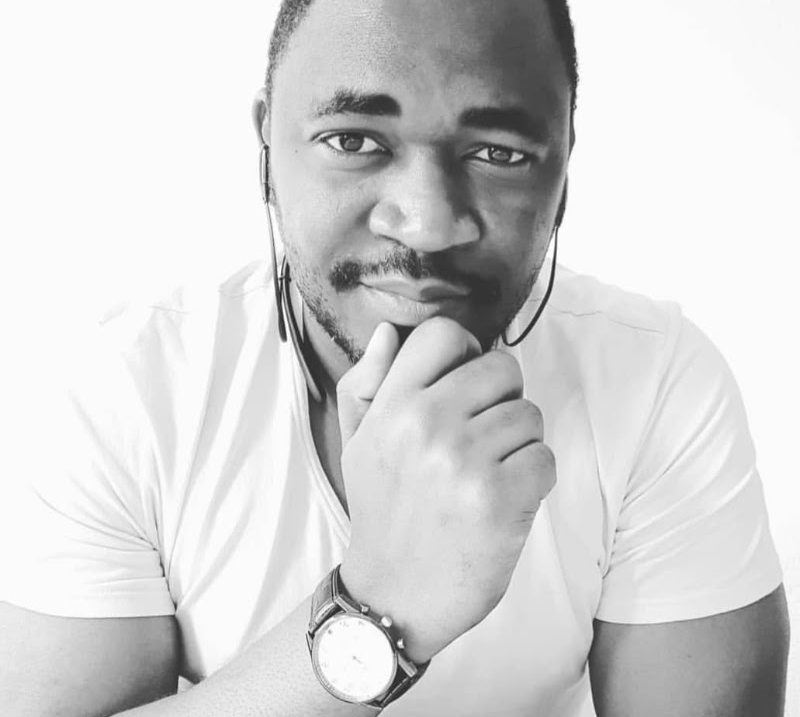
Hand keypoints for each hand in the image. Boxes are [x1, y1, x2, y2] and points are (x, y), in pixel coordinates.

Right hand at [337, 317, 555, 663]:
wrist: (393, 594)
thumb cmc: (381, 512)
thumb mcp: (356, 443)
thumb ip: (364, 383)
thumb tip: (387, 332)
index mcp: (392, 406)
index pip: (444, 334)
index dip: (465, 351)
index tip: (465, 380)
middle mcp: (428, 425)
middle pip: (502, 368)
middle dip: (501, 398)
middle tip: (482, 434)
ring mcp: (466, 462)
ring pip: (529, 414)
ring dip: (518, 442)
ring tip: (489, 470)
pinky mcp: (502, 499)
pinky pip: (544, 457)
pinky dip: (533, 478)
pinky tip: (504, 497)